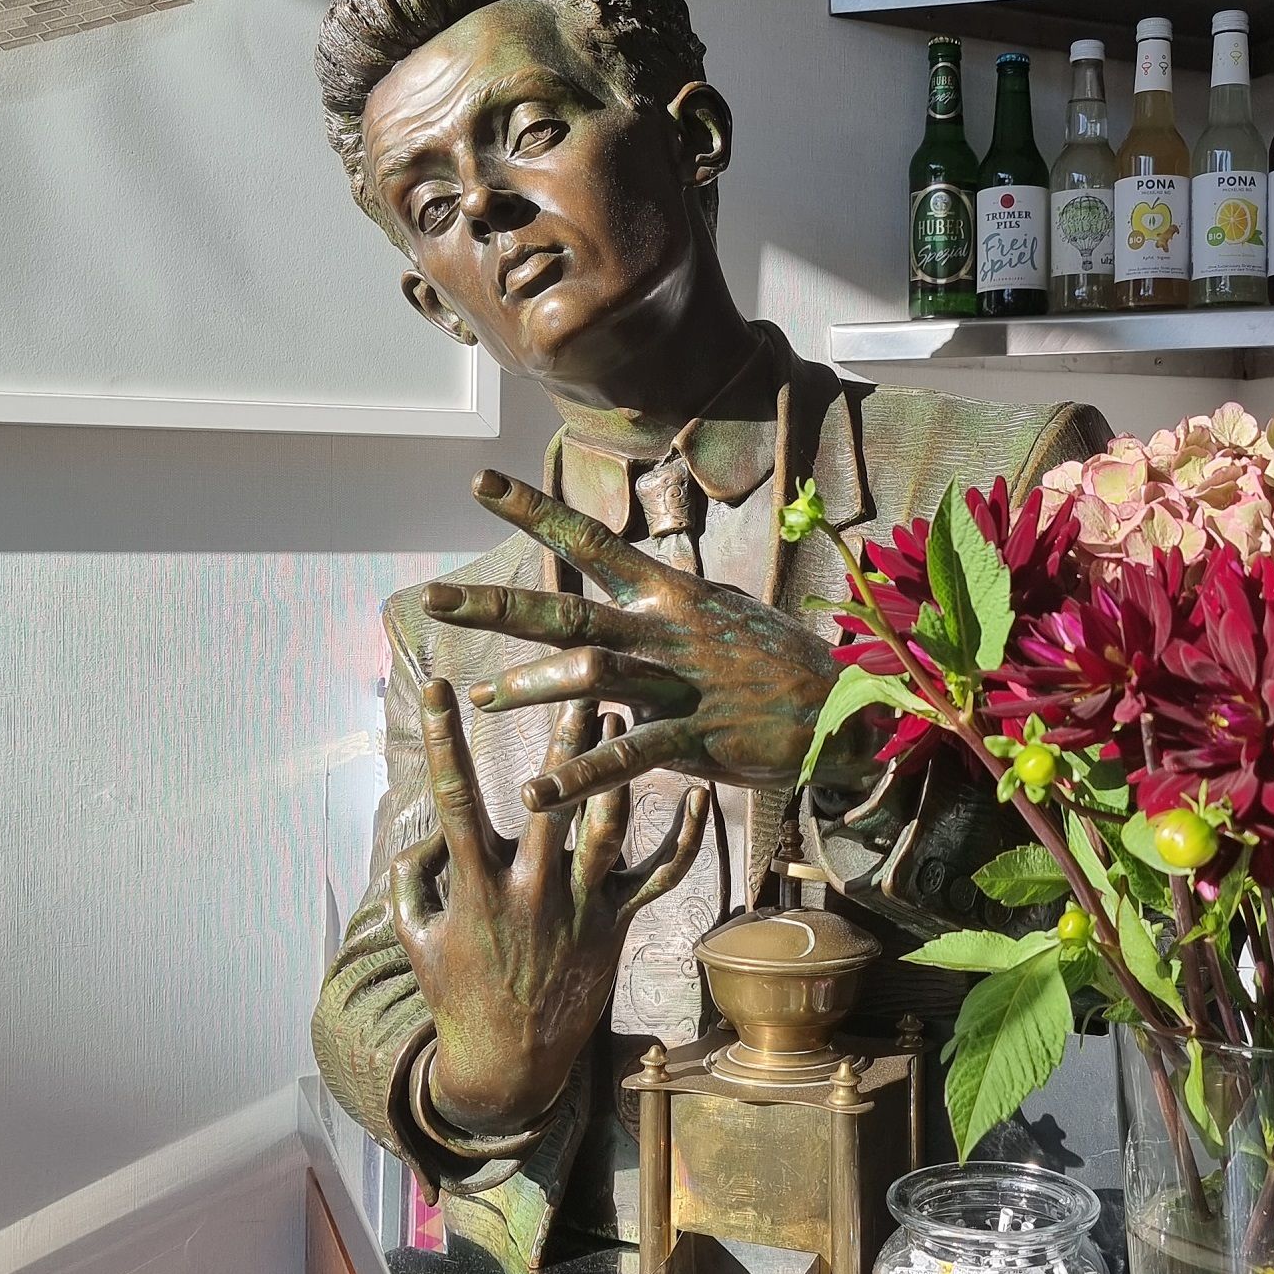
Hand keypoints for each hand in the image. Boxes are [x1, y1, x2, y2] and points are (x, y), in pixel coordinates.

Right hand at [391, 684, 708, 1134]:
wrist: (509, 1065)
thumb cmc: (456, 994)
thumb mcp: (413, 937)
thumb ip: (410, 875)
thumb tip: (429, 830)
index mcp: (477, 888)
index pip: (454, 799)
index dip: (442, 739)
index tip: (436, 686)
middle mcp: (532, 892)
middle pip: (551, 800)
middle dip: (564, 737)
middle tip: (579, 680)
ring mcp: (580, 909)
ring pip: (609, 829)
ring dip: (618, 769)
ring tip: (626, 713)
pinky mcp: (617, 926)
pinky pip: (660, 876)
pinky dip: (684, 838)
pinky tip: (701, 797)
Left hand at [420, 469, 839, 812]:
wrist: (839, 705)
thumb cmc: (772, 660)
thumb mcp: (716, 613)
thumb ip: (664, 604)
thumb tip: (628, 586)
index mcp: (666, 594)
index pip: (589, 541)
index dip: (532, 510)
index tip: (479, 482)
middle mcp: (664, 630)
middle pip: (566, 611)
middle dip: (496, 606)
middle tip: (434, 598)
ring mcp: (678, 683)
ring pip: (590, 677)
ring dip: (530, 688)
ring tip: (480, 700)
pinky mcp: (695, 736)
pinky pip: (627, 755)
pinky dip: (578, 776)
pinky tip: (537, 791)